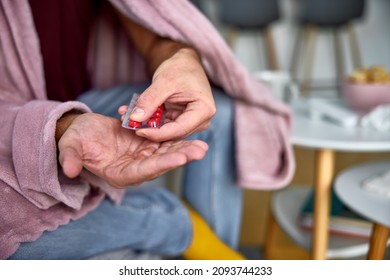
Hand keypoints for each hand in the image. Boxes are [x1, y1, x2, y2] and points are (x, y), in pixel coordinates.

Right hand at [57, 113, 207, 186]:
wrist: (83, 129)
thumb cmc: (76, 139)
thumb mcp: (71, 146)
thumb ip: (70, 158)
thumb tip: (69, 170)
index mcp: (120, 174)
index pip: (144, 171)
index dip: (161, 164)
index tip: (180, 158)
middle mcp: (135, 168)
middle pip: (161, 164)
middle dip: (180, 157)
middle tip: (200, 151)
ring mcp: (142, 157)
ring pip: (166, 153)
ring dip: (184, 149)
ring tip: (203, 146)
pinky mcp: (145, 145)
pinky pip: (163, 141)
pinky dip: (176, 138)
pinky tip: (193, 134)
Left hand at [118, 48, 215, 141]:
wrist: (184, 62)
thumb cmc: (180, 67)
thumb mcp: (164, 81)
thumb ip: (150, 100)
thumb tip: (134, 119)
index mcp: (204, 110)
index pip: (179, 129)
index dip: (158, 133)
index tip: (138, 131)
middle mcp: (201, 120)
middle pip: (173, 133)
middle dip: (149, 129)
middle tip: (127, 123)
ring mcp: (192, 122)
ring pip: (166, 131)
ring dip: (146, 125)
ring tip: (126, 115)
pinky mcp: (181, 121)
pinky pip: (163, 125)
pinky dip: (148, 120)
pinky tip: (132, 113)